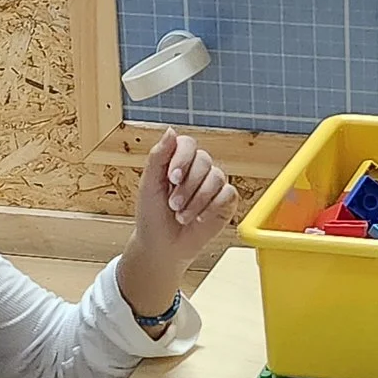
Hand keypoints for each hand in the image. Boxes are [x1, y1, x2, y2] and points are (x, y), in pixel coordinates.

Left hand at [120, 129, 237, 316]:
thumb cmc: (152, 216)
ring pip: (216, 178)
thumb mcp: (149, 184)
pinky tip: (199, 218)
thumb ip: (158, 156)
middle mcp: (198, 169)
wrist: (162, 246)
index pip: (187, 144)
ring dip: (197, 200)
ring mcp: (213, 185)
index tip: (172, 178)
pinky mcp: (226, 201)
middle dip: (187, 185)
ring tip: (181, 216)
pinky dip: (211, 207)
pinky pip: (228, 194)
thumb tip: (170, 130)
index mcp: (178, 161)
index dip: (182, 158)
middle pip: (203, 160)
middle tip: (173, 204)